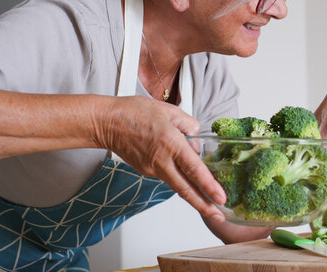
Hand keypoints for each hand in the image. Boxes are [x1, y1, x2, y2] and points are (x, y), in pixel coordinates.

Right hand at [92, 96, 226, 221]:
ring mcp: (152, 169)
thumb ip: (189, 126)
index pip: (194, 170)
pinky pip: (167, 176)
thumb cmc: (134, 113)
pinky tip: (183, 173)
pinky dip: (178, 177)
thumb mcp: (170, 111)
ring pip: (177, 185)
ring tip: (208, 201)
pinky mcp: (145, 172)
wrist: (106, 123)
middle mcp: (162, 161)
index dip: (209, 186)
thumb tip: (196, 144)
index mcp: (171, 144)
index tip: (220, 198)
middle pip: (186, 190)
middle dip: (204, 205)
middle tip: (218, 215)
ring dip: (193, 195)